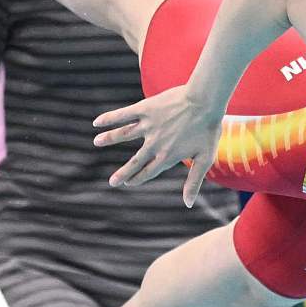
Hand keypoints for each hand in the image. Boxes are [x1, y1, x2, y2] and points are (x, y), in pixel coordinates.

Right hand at [93, 87, 221, 204]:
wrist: (205, 101)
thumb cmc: (208, 129)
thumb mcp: (205, 159)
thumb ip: (194, 181)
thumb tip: (188, 204)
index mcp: (167, 156)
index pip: (149, 172)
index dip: (138, 179)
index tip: (128, 183)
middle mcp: (154, 144)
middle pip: (135, 161)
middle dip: (123, 173)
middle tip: (112, 181)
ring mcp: (148, 126)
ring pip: (123, 134)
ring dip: (109, 139)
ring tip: (96, 142)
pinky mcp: (145, 109)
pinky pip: (123, 115)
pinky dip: (110, 119)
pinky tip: (97, 122)